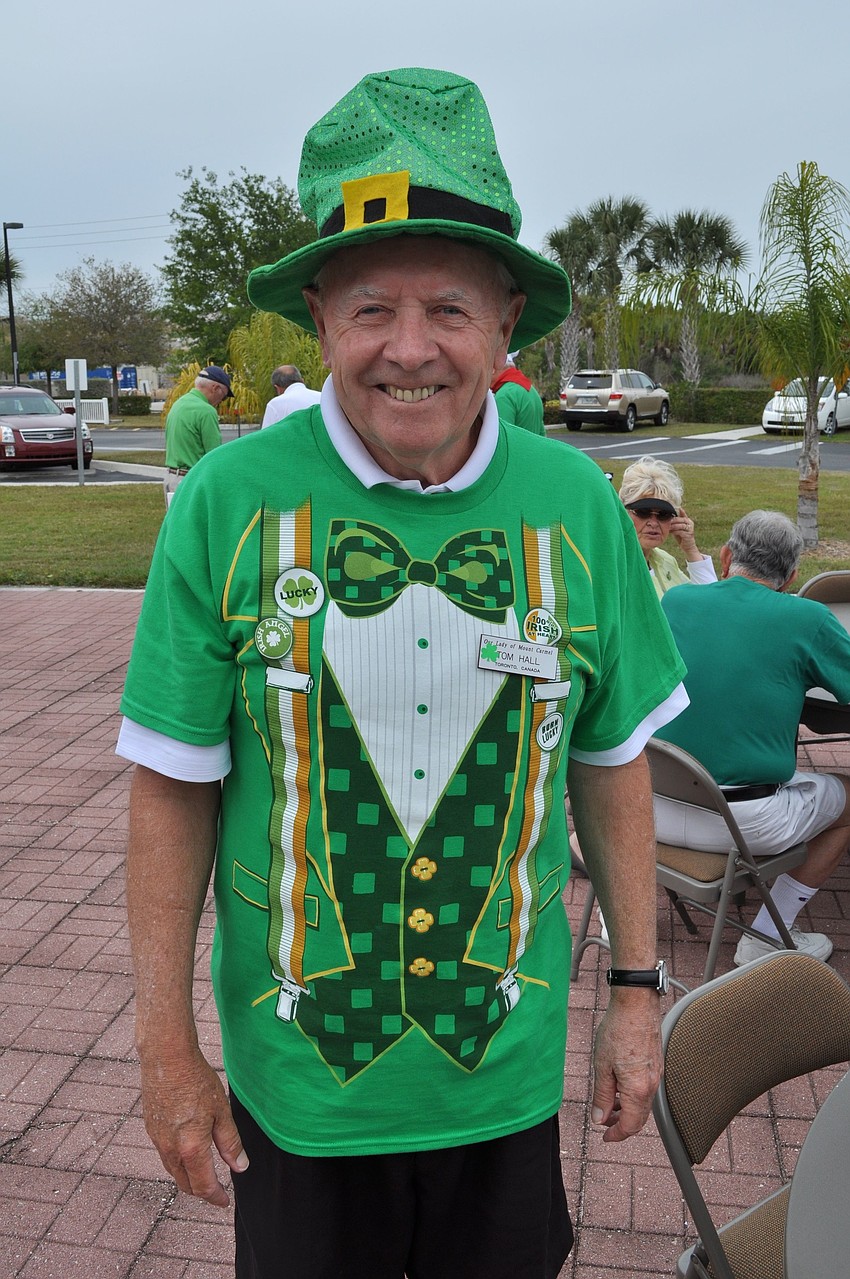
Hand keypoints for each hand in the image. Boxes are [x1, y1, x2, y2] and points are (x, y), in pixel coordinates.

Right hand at [140, 1048, 248, 1205]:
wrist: (166, 1058)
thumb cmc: (197, 1080)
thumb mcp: (222, 1111)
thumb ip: (230, 1142)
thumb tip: (240, 1167)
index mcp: (191, 1148)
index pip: (203, 1185)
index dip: (216, 1197)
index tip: (225, 1201)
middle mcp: (170, 1149)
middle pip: (185, 1183)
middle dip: (201, 1191)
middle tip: (216, 1191)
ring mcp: (157, 1139)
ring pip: (173, 1170)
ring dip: (188, 1177)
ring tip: (203, 1173)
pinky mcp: (151, 1128)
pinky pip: (164, 1155)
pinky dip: (177, 1162)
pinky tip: (186, 1151)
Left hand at [590, 990, 661, 1142]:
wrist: (636, 1003)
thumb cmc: (619, 1029)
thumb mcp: (602, 1066)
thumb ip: (602, 1096)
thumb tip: (599, 1118)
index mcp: (638, 1089)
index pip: (631, 1125)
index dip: (617, 1135)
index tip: (605, 1138)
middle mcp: (652, 1085)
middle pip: (640, 1118)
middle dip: (622, 1125)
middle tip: (604, 1124)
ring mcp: (657, 1074)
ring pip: (644, 1103)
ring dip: (627, 1110)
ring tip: (609, 1105)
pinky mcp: (656, 1063)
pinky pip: (647, 1089)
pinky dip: (634, 1096)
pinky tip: (620, 1086)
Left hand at [670, 506, 698, 555]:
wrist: (687, 546)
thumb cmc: (681, 536)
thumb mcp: (677, 528)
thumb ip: (674, 523)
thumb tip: (666, 518)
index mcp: (687, 520)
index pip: (683, 514)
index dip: (679, 510)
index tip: (673, 507)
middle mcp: (690, 523)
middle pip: (681, 519)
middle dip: (673, 520)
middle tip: (666, 520)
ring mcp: (690, 529)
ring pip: (680, 525)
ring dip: (673, 526)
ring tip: (667, 526)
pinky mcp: (689, 534)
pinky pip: (680, 531)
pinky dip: (675, 531)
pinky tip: (670, 532)